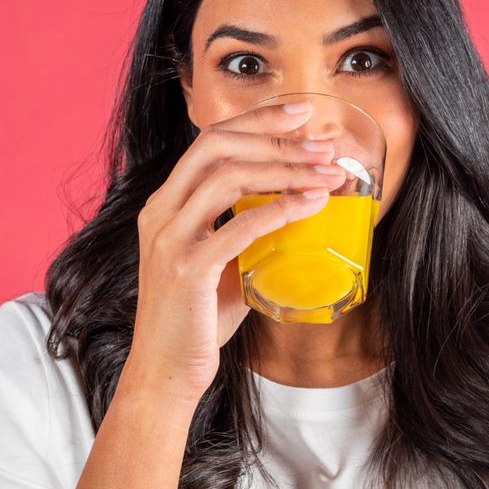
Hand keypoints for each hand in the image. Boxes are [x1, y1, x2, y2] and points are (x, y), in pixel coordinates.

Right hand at [123, 100, 345, 404]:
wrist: (164, 375)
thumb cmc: (196, 321)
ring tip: (328, 174)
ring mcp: (169, 240)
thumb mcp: (219, 262)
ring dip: (285, 170)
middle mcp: (160, 213)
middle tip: (321, 142)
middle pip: (217, 146)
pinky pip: (238, 226)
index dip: (257, 119)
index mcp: (165, 204)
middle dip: (274, 136)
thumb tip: (296, 205)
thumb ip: (244, 230)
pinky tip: (311, 205)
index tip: (299, 113)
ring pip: (228, 178)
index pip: (209, 140)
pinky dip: (280, 209)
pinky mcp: (186, 270)